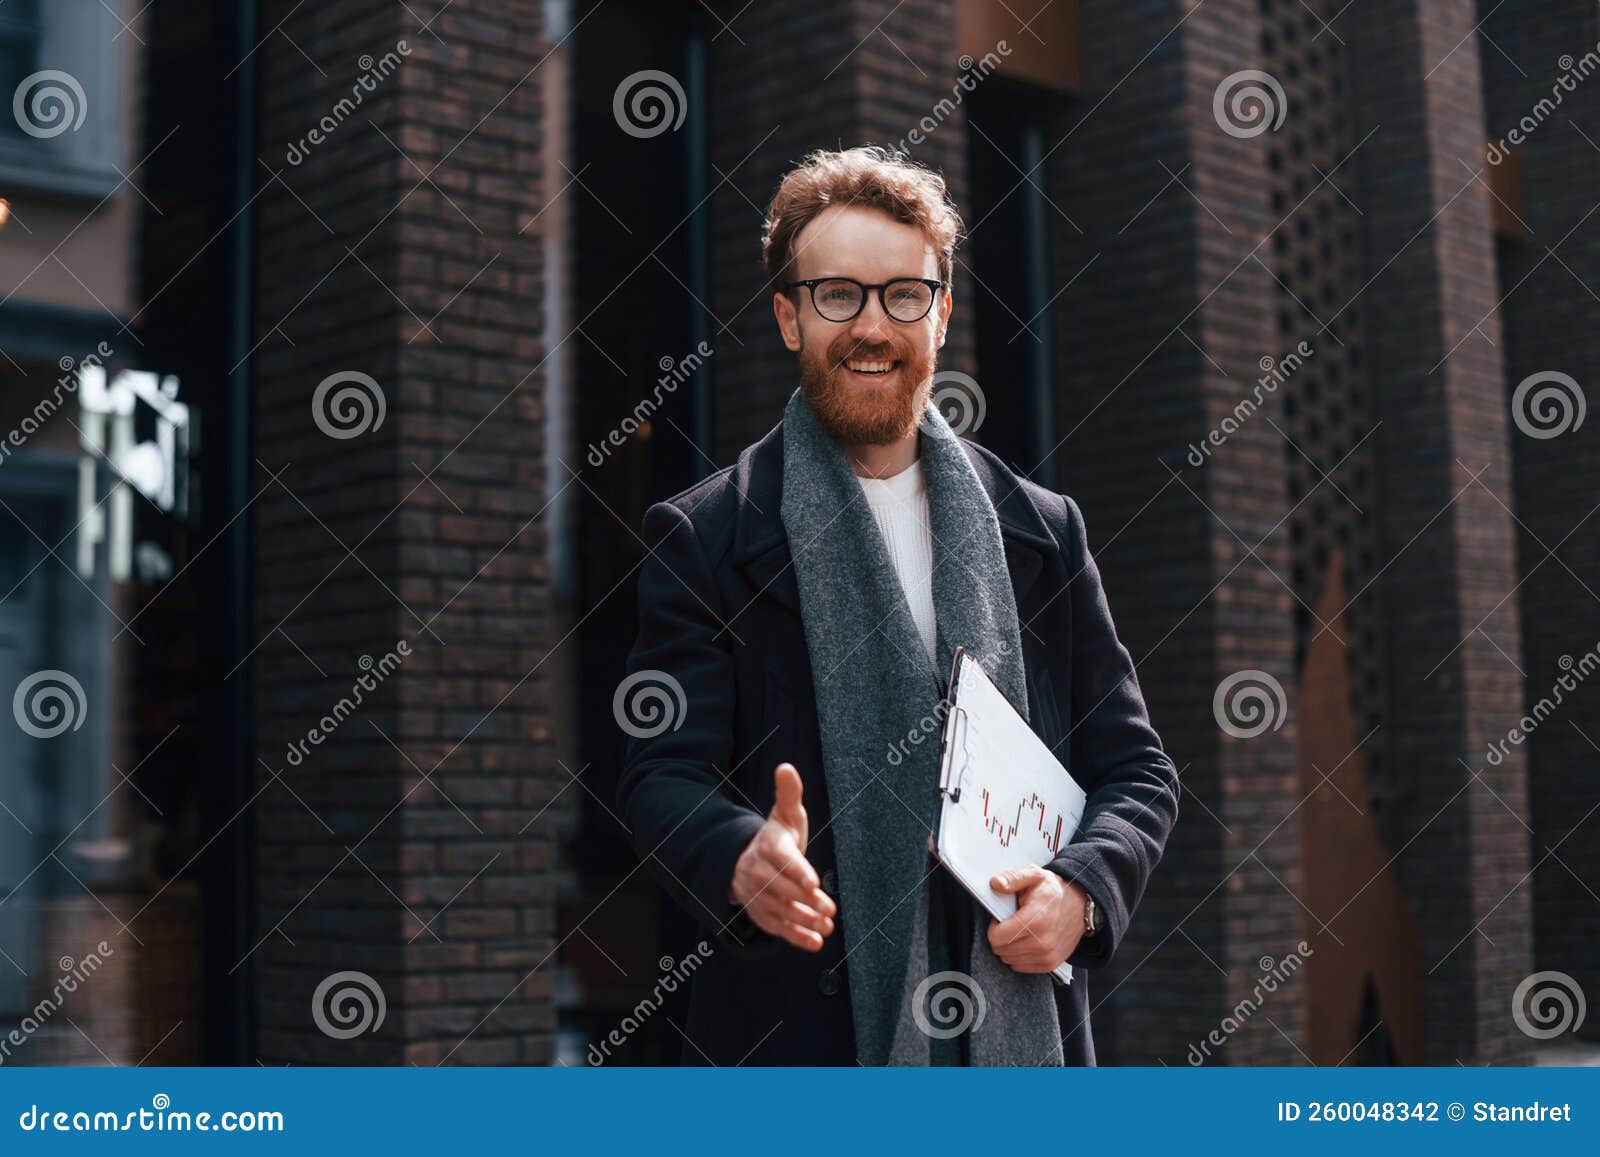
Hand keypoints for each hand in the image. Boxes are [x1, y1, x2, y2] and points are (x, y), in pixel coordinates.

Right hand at [729, 763, 836, 951]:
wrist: (747, 860)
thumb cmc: (776, 836)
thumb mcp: (784, 815)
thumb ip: (788, 794)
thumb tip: (786, 767)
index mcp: (767, 846)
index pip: (782, 859)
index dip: (797, 872)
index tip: (814, 883)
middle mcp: (757, 871)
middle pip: (781, 889)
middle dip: (806, 901)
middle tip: (830, 909)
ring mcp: (756, 895)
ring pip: (779, 911)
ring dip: (803, 922)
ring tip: (828, 927)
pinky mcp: (759, 913)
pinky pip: (775, 927)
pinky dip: (795, 937)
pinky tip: (815, 943)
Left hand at [986, 866, 1086, 972]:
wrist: (1079, 904)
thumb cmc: (1052, 891)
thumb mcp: (1033, 875)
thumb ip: (1013, 878)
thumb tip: (996, 883)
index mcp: (1036, 919)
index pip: (997, 937)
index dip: (994, 926)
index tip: (1002, 917)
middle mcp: (1043, 941)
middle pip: (1001, 949)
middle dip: (1000, 936)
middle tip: (1012, 922)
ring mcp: (1047, 955)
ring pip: (1008, 959)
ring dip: (1009, 946)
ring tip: (1020, 930)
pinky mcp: (1050, 964)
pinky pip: (1020, 966)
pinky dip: (1019, 955)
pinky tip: (1026, 940)